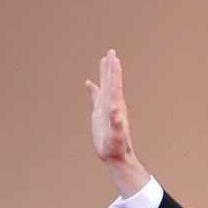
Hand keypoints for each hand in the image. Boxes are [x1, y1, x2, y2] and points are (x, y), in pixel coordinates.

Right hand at [84, 50, 149, 197]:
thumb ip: (117, 123)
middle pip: (111, 82)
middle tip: (112, 51)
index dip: (114, 72)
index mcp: (117, 108)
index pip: (115, 86)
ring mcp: (107, 108)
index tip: (114, 58)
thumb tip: (116, 110)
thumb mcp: (117, 136)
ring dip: (104, 73)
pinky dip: (93, 89)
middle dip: (111, 67)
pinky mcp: (100, 114)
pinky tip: (89, 82)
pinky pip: (96, 97)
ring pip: (105, 86)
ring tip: (104, 59)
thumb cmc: (118, 148)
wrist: (116, 156)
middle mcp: (113, 105)